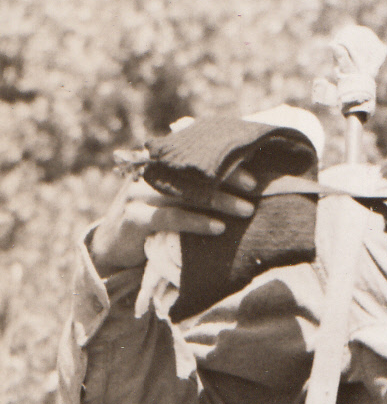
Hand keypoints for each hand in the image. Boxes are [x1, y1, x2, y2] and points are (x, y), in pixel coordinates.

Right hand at [87, 165, 258, 317]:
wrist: (114, 247)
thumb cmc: (155, 223)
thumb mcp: (175, 202)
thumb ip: (197, 189)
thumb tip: (244, 185)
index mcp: (159, 165)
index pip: (194, 156)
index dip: (223, 162)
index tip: (252, 173)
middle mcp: (148, 173)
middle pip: (193, 173)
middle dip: (227, 180)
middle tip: (255, 190)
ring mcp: (138, 193)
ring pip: (185, 193)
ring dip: (219, 201)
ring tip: (246, 210)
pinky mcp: (133, 216)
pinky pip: (170, 217)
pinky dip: (196, 222)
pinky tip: (219, 228)